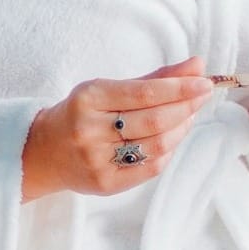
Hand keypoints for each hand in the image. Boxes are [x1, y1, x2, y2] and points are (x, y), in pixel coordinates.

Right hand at [23, 57, 212, 200]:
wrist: (44, 152)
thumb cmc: (81, 114)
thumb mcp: (108, 89)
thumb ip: (153, 78)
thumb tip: (198, 65)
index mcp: (88, 99)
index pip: (144, 93)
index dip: (179, 87)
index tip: (204, 81)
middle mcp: (90, 130)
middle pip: (154, 120)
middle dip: (186, 106)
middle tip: (204, 95)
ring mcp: (97, 160)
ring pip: (156, 144)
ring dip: (181, 129)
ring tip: (189, 115)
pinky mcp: (105, 183)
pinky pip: (150, 167)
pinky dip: (169, 151)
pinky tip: (173, 138)